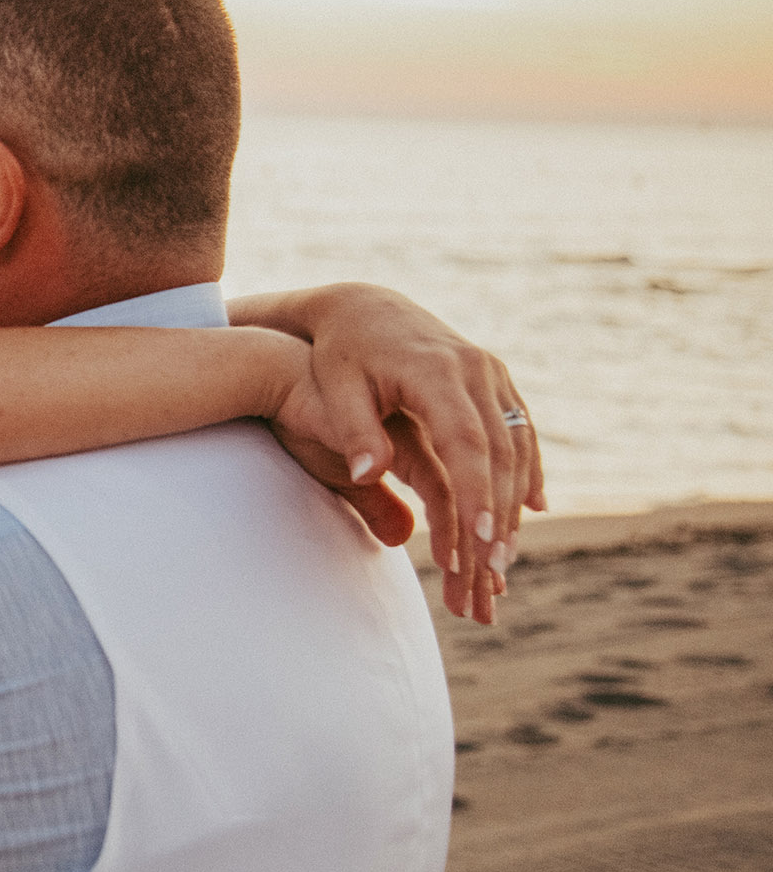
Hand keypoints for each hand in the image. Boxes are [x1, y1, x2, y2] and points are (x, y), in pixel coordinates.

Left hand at [280, 284, 543, 624]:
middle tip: (496, 565)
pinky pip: (520, 430)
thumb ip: (355, 430)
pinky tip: (532, 507)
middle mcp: (474, 368)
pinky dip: (528, 469)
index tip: (478, 538)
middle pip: (500, 449)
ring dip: (517, 498)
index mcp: (435, 371)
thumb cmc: (342, 353)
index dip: (476, 490)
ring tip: (506, 554)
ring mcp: (491, 372)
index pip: (466, 439)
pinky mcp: (495, 379)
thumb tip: (368, 475)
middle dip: (501, 509)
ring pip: (518, 443)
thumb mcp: (338, 387)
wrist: (365, 306)